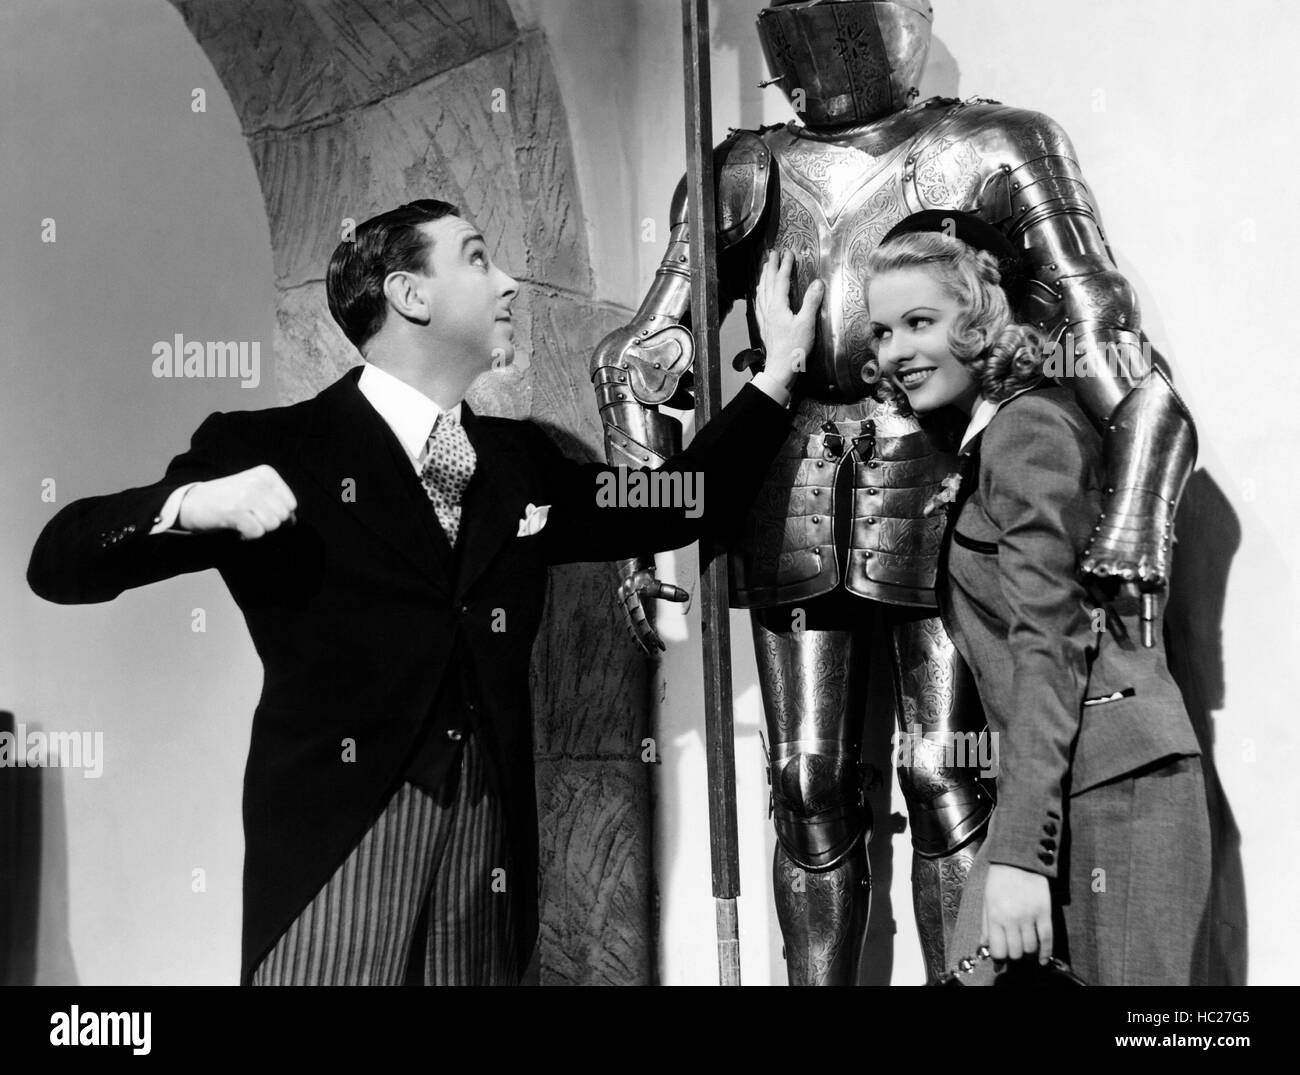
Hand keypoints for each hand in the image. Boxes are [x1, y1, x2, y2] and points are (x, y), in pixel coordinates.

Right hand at [177, 464, 297, 539]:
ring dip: (258, 529)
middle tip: (249, 518)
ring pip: (272, 525)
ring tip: (243, 521)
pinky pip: (257, 533)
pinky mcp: (235, 511)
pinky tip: (237, 528)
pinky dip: (248, 536)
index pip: (291, 504)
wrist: (191, 502)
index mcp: (266, 474)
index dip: (278, 515)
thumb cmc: (227, 499)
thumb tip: (293, 522)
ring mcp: (247, 495)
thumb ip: (275, 502)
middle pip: (283, 516)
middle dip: (268, 523)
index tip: (260, 512)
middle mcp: (258, 482)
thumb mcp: (254, 491)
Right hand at [616, 556, 688, 653]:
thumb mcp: (657, 581)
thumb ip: (670, 591)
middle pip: (634, 627)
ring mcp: (623, 607)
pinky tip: (641, 643)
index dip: (650, 634)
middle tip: (654, 654)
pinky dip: (635, 634)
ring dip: (637, 641)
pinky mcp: (624, 609)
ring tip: (647, 653)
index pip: (641, 621)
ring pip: (629, 627)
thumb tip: (686, 597)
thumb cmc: (645, 575)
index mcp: (632, 597)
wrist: (630, 568)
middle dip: (644, 641)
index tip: (660, 645)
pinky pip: (629, 625)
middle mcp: (625, 603)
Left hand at [752, 250, 822, 390]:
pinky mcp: (765, 326)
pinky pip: (759, 304)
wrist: (780, 368)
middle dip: (771, 267)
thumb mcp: (807, 324)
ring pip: (761, 292)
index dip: (785, 265)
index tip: (788, 253)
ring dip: (764, 278)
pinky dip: (759, 294)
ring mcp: (765, 318)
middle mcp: (769, 309)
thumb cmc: (794, 348)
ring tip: (765, 268)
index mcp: (778, 306)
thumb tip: (818, 283)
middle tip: (772, 254)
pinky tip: (759, 294)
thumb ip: (811, 302)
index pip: (781, 280)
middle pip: (768, 283)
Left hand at [982, 863, 1052, 964]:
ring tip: (1025, 949)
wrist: (1018, 858)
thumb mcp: (987, 901)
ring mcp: (1030, 916)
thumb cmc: (999, 879)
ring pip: (1031, 949)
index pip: (998, 950)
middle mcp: (1012, 919)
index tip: (1000, 958)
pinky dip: (1045, 953)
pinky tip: (1041, 959)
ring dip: (1028, 953)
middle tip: (1013, 951)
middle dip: (1014, 956)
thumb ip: (986, 925)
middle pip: (1016, 952)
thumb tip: (985, 946)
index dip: (999, 958)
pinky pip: (1047, 939)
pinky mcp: (1045, 912)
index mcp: (995, 915)